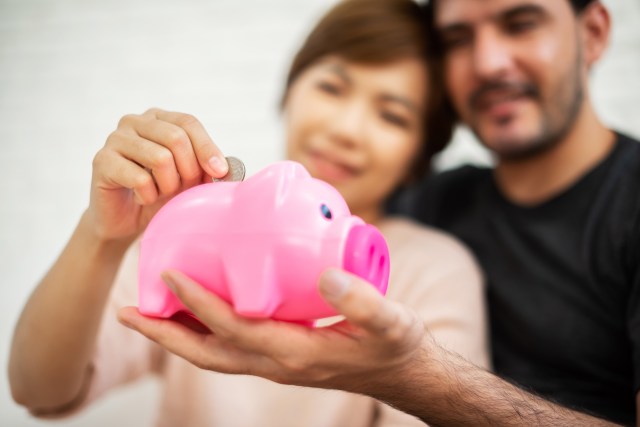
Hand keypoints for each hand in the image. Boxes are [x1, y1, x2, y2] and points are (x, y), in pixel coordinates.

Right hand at [87, 108, 228, 241]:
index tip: (219, 172)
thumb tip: (226, 168)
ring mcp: (115, 138)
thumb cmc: (161, 194)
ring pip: (160, 158)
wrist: (126, 221)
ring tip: (161, 193)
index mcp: (159, 119)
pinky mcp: (102, 161)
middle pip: (176, 138)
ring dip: (168, 185)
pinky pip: (140, 179)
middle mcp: (135, 122)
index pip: (188, 122)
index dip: (207, 147)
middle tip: (183, 189)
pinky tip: (142, 198)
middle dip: (188, 170)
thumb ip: (209, 169)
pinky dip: (148, 196)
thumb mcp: (191, 180)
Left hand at [117, 268, 425, 391]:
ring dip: (175, 337)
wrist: (401, 373)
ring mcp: (274, 364)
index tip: (167, 274)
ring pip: (212, 355)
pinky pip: (228, 349)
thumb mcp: (388, 322)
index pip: (233, 328)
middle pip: (205, 353)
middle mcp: (275, 363)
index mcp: (295, 352)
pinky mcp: (279, 357)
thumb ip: (361, 300)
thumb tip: (326, 275)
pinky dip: (202, 334)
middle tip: (126, 313)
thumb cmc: (394, 345)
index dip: (198, 302)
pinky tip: (198, 312)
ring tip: (145, 314)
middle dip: (162, 334)